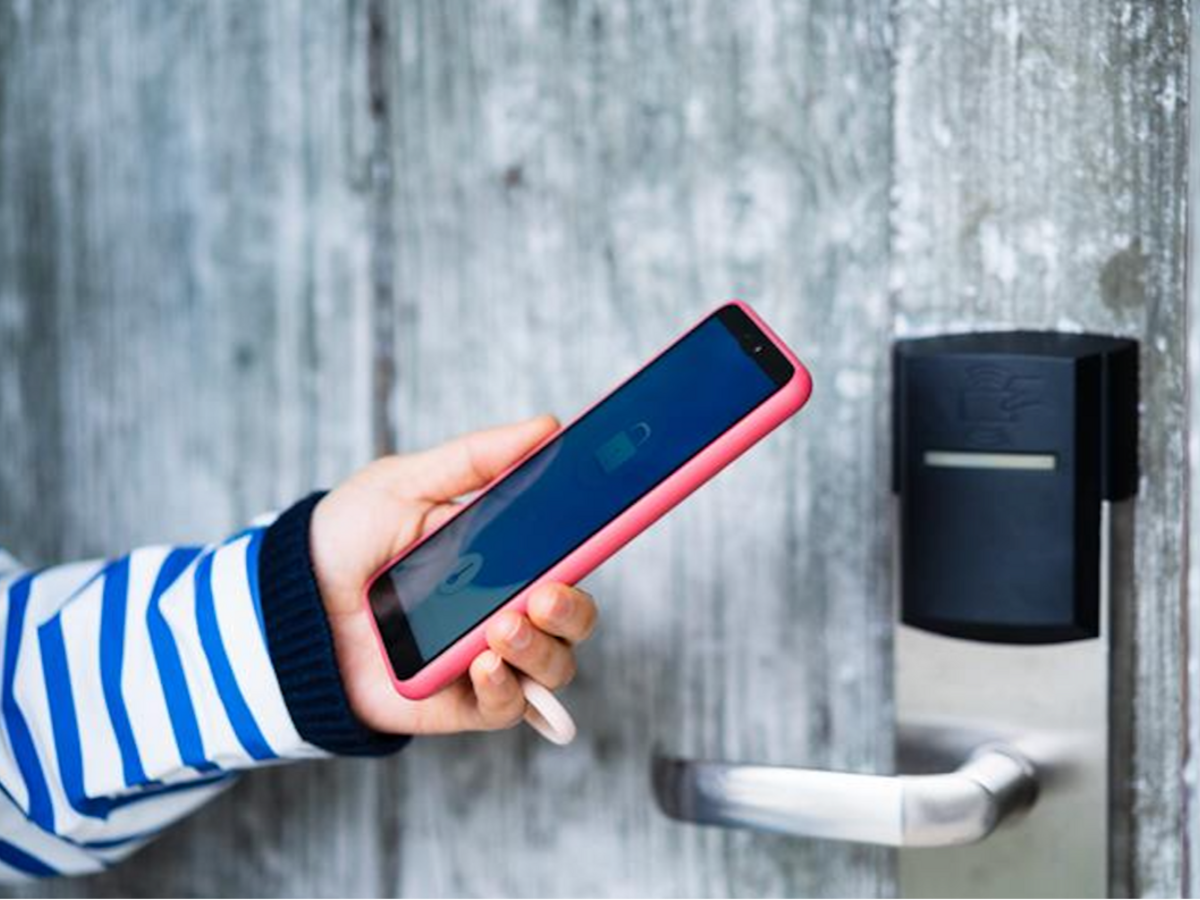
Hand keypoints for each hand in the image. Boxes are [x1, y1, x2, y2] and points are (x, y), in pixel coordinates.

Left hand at [309, 416, 598, 735]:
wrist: (282, 605)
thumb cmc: (345, 538)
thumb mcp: (407, 483)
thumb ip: (477, 458)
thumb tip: (547, 426)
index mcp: (504, 556)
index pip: (571, 555)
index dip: (600, 543)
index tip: (615, 522)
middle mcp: (505, 608)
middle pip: (575, 618)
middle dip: (574, 609)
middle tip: (545, 593)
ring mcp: (485, 658)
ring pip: (554, 666)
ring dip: (541, 648)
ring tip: (502, 628)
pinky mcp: (458, 702)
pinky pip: (508, 707)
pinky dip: (507, 688)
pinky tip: (483, 664)